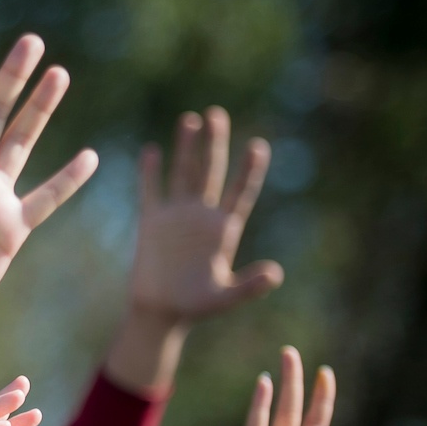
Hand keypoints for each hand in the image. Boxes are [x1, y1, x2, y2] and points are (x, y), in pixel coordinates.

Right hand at [129, 107, 281, 323]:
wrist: (160, 311)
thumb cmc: (196, 307)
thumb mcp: (225, 298)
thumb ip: (249, 286)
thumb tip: (276, 273)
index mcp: (224, 230)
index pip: (241, 193)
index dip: (249, 171)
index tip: (258, 146)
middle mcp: (202, 216)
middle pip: (211, 172)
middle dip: (214, 144)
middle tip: (217, 114)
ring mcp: (176, 216)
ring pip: (183, 174)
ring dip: (186, 148)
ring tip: (191, 120)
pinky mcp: (151, 222)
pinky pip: (151, 191)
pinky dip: (150, 172)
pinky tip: (152, 150)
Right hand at [215, 346, 337, 425]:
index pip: (317, 425)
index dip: (323, 400)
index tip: (326, 374)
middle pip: (296, 411)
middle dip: (298, 382)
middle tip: (292, 352)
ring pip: (284, 417)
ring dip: (287, 388)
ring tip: (287, 358)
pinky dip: (261, 404)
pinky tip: (264, 382)